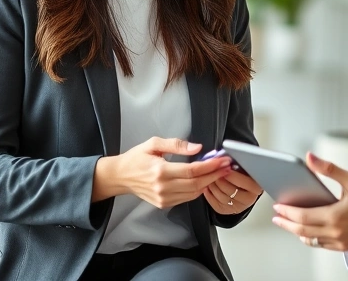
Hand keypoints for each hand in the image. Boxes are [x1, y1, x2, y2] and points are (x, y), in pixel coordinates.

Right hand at [93, 137, 232, 207]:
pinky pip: (187, 198)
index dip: (209, 166)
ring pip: (193, 193)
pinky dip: (198, 190)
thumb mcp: (153, 143)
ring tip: (219, 172)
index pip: (192, 170)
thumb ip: (176, 145)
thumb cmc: (136, 158)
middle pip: (196, 184)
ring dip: (209, 183)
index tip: (222, 160)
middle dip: (214, 175)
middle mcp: (162, 187)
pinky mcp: (163, 204)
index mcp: (160, 171)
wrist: (120, 176)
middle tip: (227, 166)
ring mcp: (163, 198)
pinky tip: (205, 181)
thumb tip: (197, 148)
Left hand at [203, 169, 263, 214]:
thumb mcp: (244, 167)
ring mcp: (237, 207)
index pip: (246, 183)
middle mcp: (248, 199)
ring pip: (222, 197)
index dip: (234, 176)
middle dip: (221, 180)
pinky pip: (215, 203)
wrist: (241, 187)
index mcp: (256, 187)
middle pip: (231, 191)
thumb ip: (239, 164)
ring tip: (210, 177)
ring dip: (213, 186)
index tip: (226, 168)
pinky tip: (208, 186)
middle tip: (214, 172)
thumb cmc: (242, 174)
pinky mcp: (226, 210)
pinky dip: (209, 193)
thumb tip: (227, 159)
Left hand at [271, 152, 347, 251]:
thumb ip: (328, 169)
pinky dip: (311, 238)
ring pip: (311, 240)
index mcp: (335, 217)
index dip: (287, 212)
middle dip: (287, 224)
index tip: (277, 206)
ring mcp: (341, 241)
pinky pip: (322, 245)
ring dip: (297, 232)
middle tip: (276, 217)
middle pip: (302, 231)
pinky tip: (307, 232)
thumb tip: (309, 157)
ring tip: (287, 223)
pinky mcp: (346, 245)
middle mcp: (336, 232)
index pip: (303, 217)